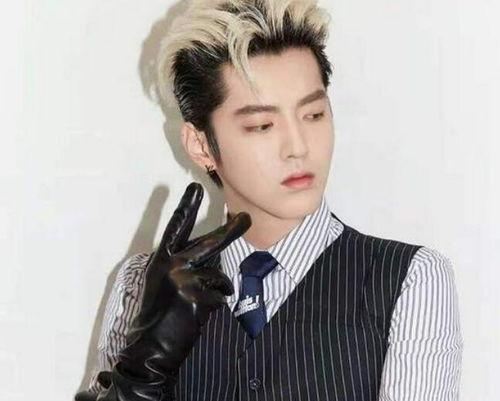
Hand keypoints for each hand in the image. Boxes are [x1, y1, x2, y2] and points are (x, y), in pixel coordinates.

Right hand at [76, 182, 250, 400]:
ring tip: (198, 303)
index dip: (186, 207)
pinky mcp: (196, 296)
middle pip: (210, 242)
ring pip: (219, 276)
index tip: (195, 187)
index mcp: (162, 259)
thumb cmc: (159, 315)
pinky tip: (198, 314)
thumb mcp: (164, 282)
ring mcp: (184, 279)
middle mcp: (172, 264)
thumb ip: (184, 265)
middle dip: (232, 229)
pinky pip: (220, 296)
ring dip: (217, 290)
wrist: (150, 347)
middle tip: (246, 217)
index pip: (176, 227)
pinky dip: (215, 305)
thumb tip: (213, 254)